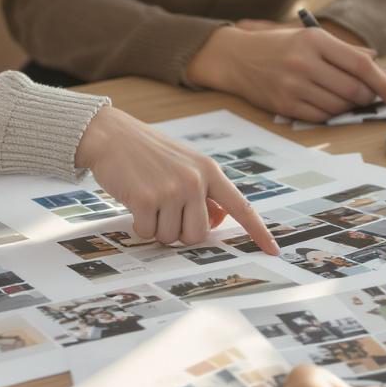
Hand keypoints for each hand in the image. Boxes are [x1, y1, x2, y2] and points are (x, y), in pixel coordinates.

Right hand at [75, 107, 278, 252]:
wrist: (111, 135)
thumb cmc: (149, 154)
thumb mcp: (185, 164)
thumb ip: (205, 191)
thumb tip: (217, 221)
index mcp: (210, 171)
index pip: (241, 206)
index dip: (258, 231)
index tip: (273, 251)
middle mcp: (195, 180)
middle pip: (198, 235)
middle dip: (180, 231)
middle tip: (165, 210)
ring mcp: (171, 190)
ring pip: (170, 237)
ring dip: (156, 227)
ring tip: (148, 200)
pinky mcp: (146, 199)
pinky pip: (147, 233)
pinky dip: (138, 226)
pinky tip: (134, 202)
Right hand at [186, 26, 385, 122]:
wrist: (236, 57)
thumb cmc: (278, 46)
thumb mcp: (309, 38)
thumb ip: (342, 51)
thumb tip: (376, 67)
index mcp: (315, 41)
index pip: (360, 65)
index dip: (382, 82)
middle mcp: (304, 62)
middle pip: (353, 90)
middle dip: (368, 98)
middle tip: (372, 98)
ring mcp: (293, 86)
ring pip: (338, 106)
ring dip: (350, 108)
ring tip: (349, 100)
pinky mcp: (284, 105)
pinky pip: (320, 117)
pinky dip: (331, 114)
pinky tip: (329, 105)